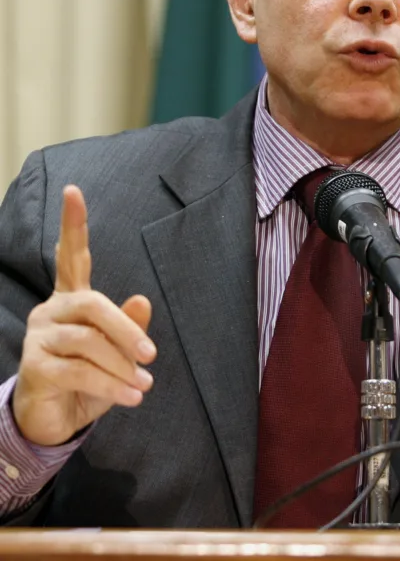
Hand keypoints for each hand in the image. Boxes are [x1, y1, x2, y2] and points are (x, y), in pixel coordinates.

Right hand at [13, 185, 156, 445]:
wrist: (53, 421)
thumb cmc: (88, 379)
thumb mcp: (117, 352)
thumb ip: (129, 326)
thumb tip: (143, 300)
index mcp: (71, 299)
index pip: (71, 256)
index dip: (73, 225)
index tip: (74, 191)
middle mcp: (51, 311)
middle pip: (92, 304)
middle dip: (125, 329)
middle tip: (151, 355)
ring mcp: (39, 337)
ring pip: (88, 341)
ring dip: (121, 366)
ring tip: (143, 384)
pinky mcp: (34, 367)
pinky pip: (80, 371)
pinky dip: (111, 384)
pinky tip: (132, 396)